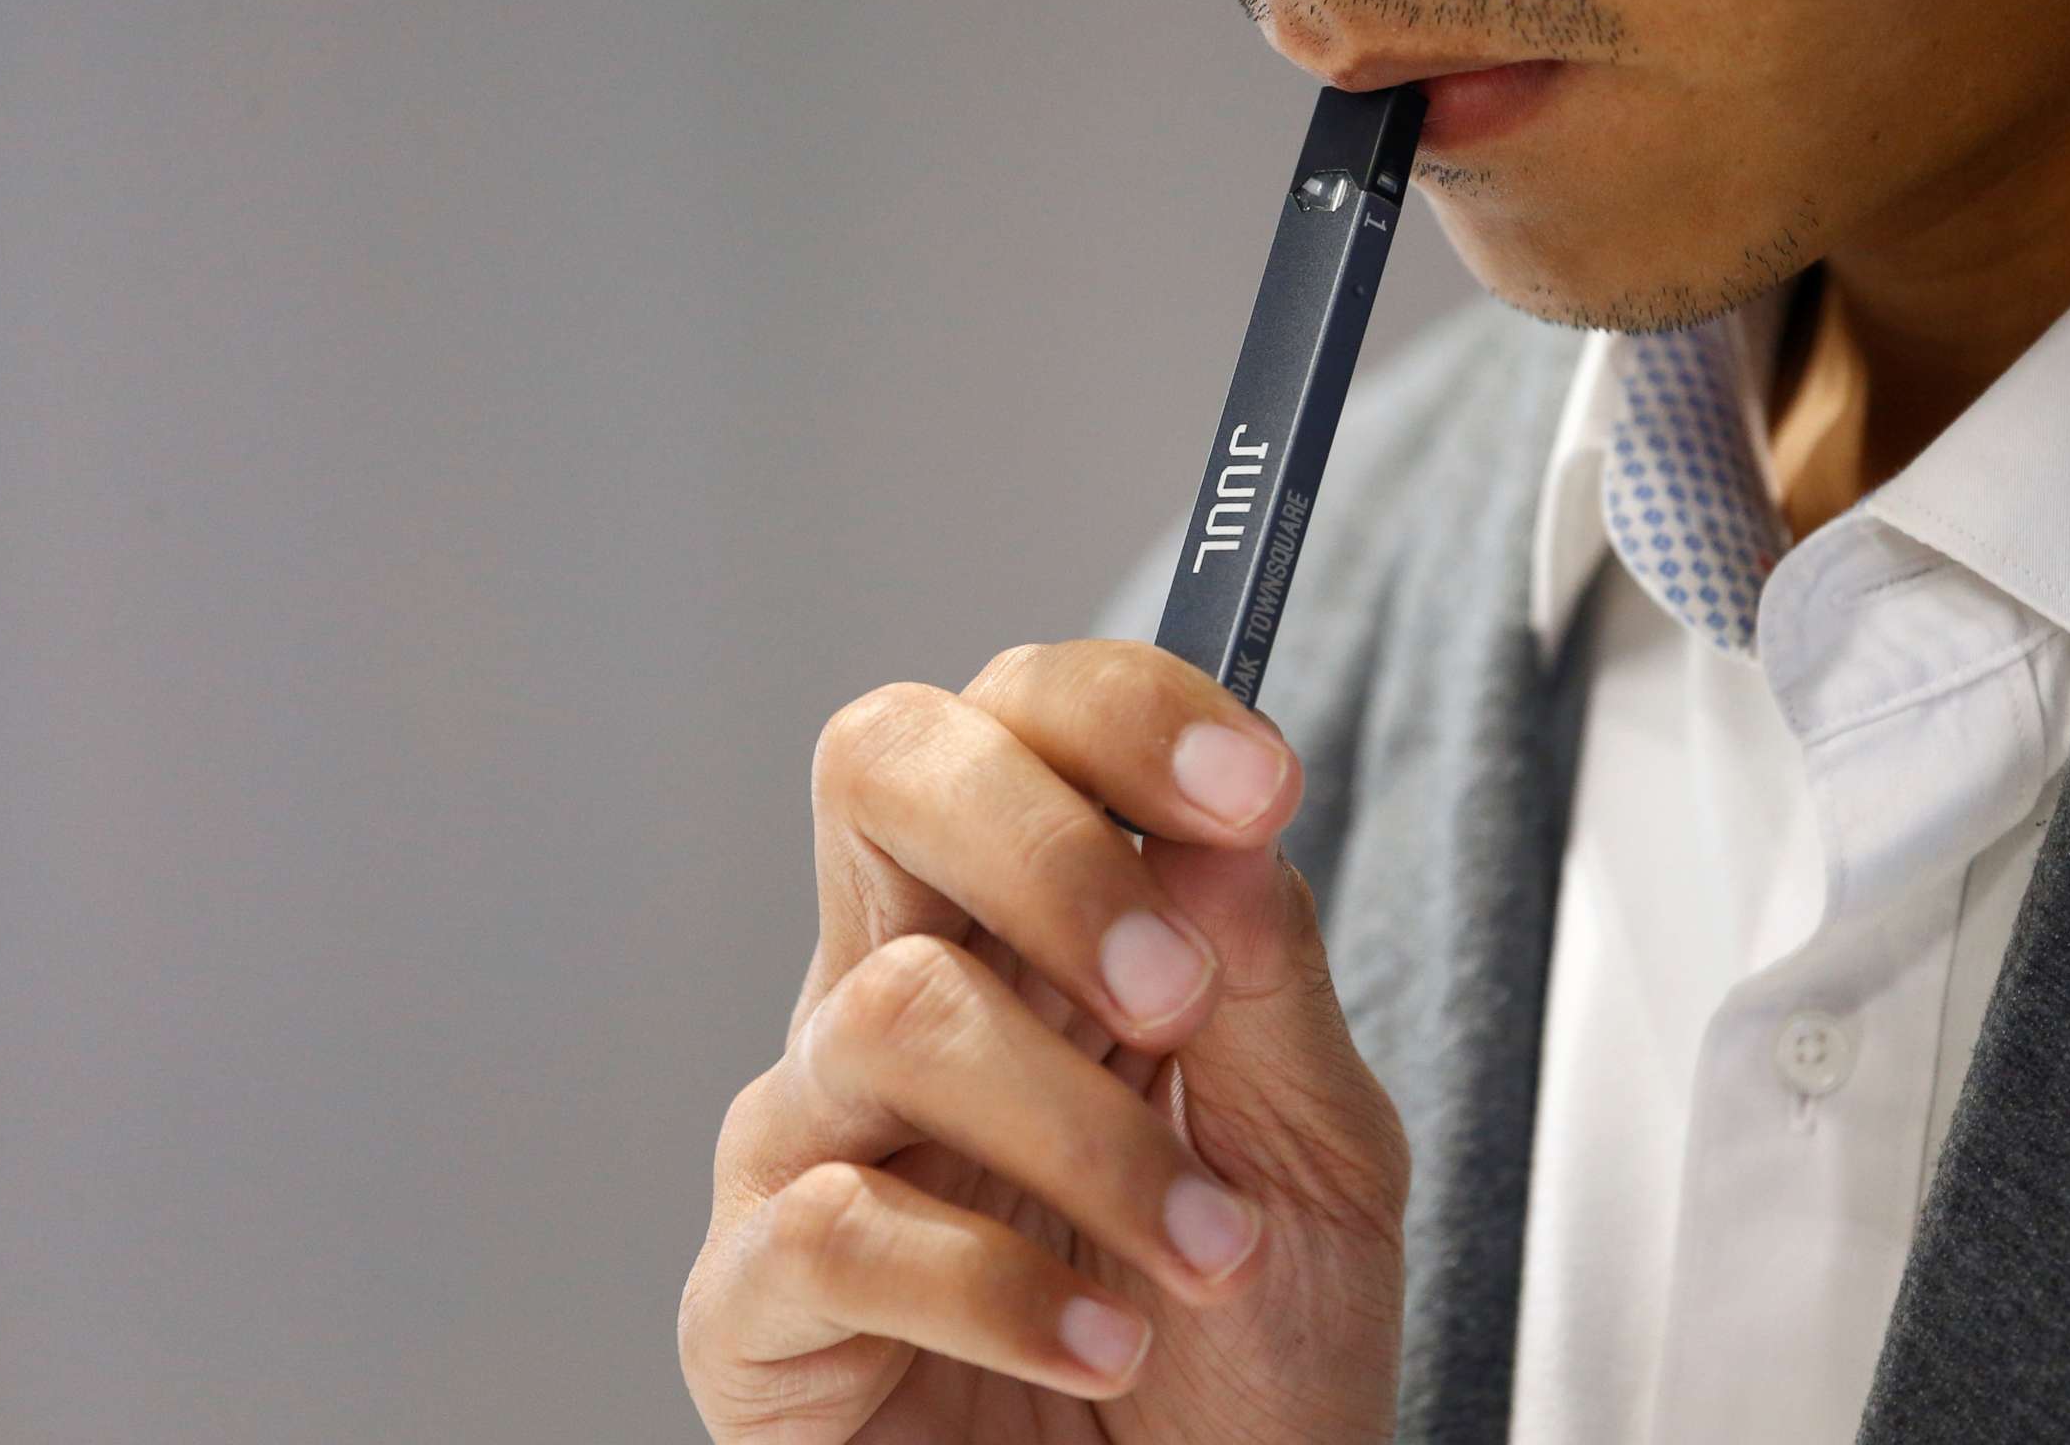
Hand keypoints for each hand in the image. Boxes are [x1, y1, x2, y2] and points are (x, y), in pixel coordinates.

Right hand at [678, 639, 1410, 1443]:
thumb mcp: (1317, 1153)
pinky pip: (834, 1227)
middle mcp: (903, 996)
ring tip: (1203, 1252)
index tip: (1254, 784)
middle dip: (1047, 848)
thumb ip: (1268, 977)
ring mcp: (816, 1137)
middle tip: (1176, 991)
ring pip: (895, 1011)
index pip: (1013, 717)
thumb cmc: (1247, 1357)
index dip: (1119, 712)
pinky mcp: (753, 1302)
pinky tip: (1100, 1345)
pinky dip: (1001, 1289)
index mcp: (1037, 931)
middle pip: (882, 766)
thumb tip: (1216, 824)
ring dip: (1088, 1138)